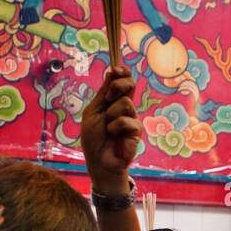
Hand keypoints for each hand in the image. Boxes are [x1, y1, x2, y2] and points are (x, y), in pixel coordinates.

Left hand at [80, 64, 140, 194]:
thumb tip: (111, 71)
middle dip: (118, 86)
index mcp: (114, 100)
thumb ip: (103, 94)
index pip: (123, 80)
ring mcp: (133, 119)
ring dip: (111, 115)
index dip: (122, 72)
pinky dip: (115, 128)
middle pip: (130, 84)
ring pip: (125, 103)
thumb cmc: (93, 138)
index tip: (115, 69)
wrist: (98, 161)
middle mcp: (126, 108)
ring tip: (107, 129)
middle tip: (109, 98)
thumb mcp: (93, 111)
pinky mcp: (137, 132)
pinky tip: (114, 138)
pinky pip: (126, 121)